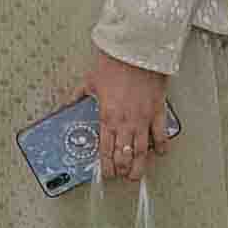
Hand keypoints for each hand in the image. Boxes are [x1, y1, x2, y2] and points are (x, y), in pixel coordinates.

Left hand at [87, 53, 169, 183]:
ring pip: (142, 151)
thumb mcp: (89, 81)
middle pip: (124, 155)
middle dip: (123, 170)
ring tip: (137, 174)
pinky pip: (162, 134)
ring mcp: (143, 118)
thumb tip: (65, 104)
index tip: (107, 174)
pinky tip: (160, 153)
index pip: (106, 150)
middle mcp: (125, 122)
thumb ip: (77, 96)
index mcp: (107, 117)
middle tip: (122, 176)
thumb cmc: (113, 63)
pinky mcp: (158, 111)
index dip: (106, 167)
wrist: (136, 50)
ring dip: (139, 166)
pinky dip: (162, 146)